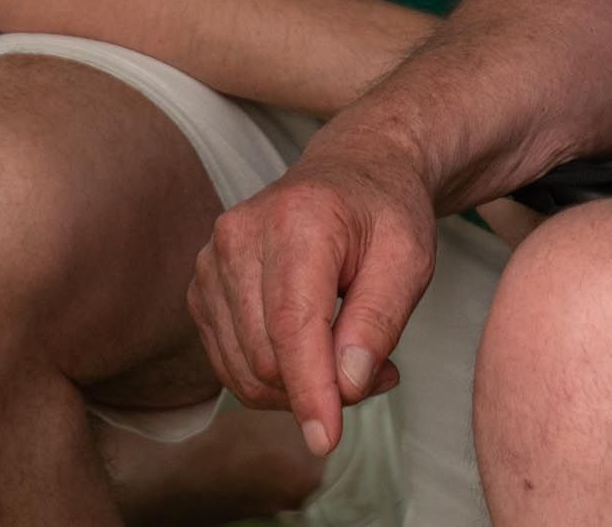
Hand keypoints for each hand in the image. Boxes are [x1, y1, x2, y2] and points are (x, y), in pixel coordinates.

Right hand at [190, 135, 437, 457]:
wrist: (353, 171)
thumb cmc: (386, 213)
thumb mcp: (410, 258)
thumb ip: (379, 321)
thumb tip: (345, 386)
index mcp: (296, 220)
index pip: (292, 326)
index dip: (309, 391)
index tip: (327, 440)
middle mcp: (239, 237)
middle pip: (266, 357)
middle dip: (322, 388)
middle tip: (379, 371)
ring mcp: (210, 261)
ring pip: (244, 370)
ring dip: (299, 387)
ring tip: (353, 357)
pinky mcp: (202, 288)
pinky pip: (231, 363)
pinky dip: (274, 376)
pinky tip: (315, 352)